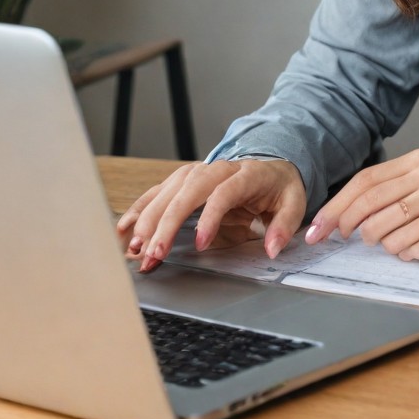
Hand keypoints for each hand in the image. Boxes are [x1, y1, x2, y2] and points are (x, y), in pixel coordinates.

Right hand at [115, 156, 306, 271]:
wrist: (271, 164)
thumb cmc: (279, 187)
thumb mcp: (293, 203)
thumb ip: (284, 226)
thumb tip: (272, 248)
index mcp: (245, 175)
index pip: (223, 193)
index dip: (210, 217)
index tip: (201, 244)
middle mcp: (216, 170)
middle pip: (187, 192)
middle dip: (167, 223)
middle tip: (154, 253)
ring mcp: (197, 172)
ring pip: (168, 192)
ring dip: (148, 220)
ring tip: (135, 248)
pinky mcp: (183, 180)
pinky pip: (158, 193)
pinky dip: (140, 210)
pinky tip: (124, 228)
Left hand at [304, 149, 418, 259]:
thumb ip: (403, 186)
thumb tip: (354, 213)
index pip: (365, 183)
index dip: (336, 207)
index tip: (317, 227)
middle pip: (370, 208)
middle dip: (349, 229)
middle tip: (345, 240)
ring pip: (389, 234)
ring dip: (388, 246)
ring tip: (406, 241)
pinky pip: (416, 251)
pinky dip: (412, 255)